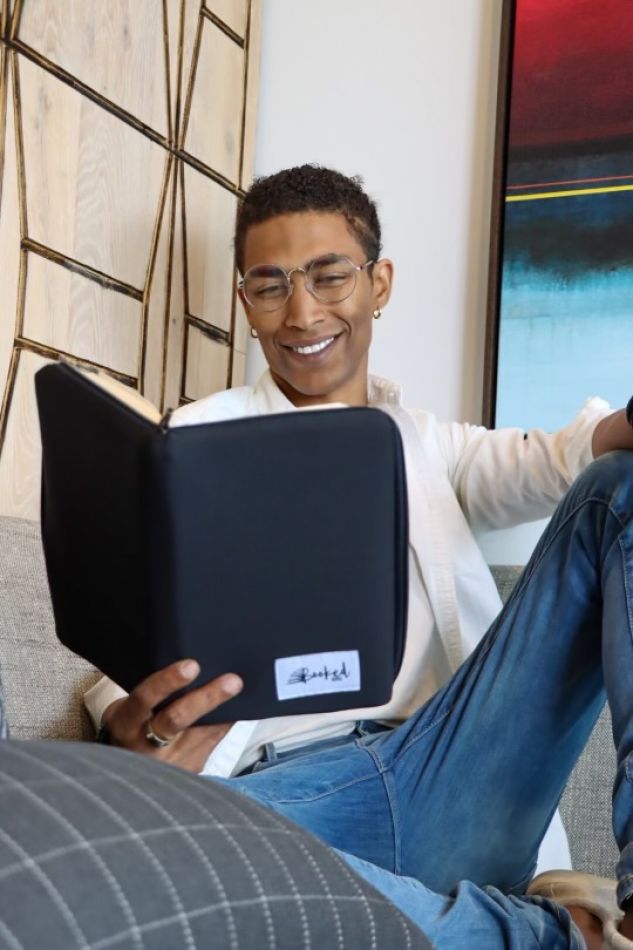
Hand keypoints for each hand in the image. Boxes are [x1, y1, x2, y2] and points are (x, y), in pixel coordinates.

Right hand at [101, 659, 241, 772]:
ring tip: (241, 688)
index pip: (145, 698)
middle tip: (232, 681)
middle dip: (207, 698)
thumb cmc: (133, 726)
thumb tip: (192, 666)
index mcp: (126, 722)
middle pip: (177, 720)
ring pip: (202, 733)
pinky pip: (213, 742)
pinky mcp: (188, 770)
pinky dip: (226, 721)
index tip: (192, 666)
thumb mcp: (129, 710)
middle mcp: (145, 745)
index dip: (167, 682)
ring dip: (225, 710)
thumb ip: (153, 694)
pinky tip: (238, 704)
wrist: (128, 774)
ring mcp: (169, 762)